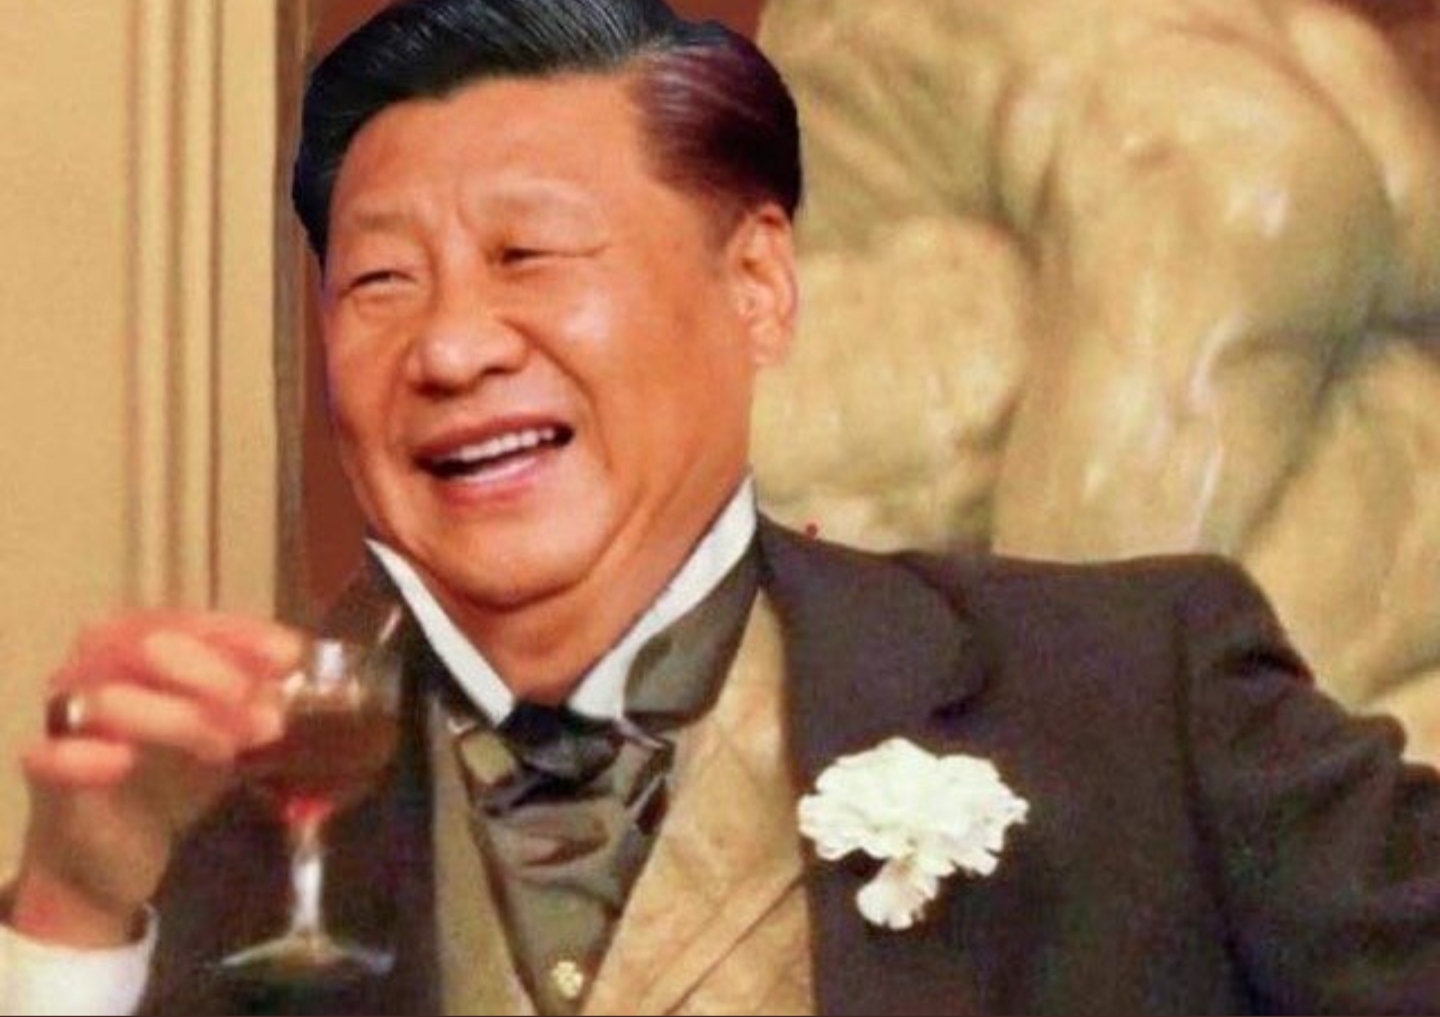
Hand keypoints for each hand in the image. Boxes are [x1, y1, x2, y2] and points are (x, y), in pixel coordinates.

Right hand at [10, 611, 302, 946]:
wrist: (118, 852)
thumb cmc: (172, 776)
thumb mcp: (226, 731)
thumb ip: (256, 699)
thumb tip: (299, 676)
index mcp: (140, 644)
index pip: (187, 620)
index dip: (239, 634)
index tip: (288, 657)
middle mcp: (96, 666)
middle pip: (146, 644)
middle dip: (213, 673)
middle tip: (264, 713)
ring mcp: (68, 717)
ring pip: (110, 694)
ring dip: (178, 716)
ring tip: (227, 747)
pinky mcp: (47, 774)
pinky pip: (51, 754)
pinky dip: (84, 754)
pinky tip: (121, 762)